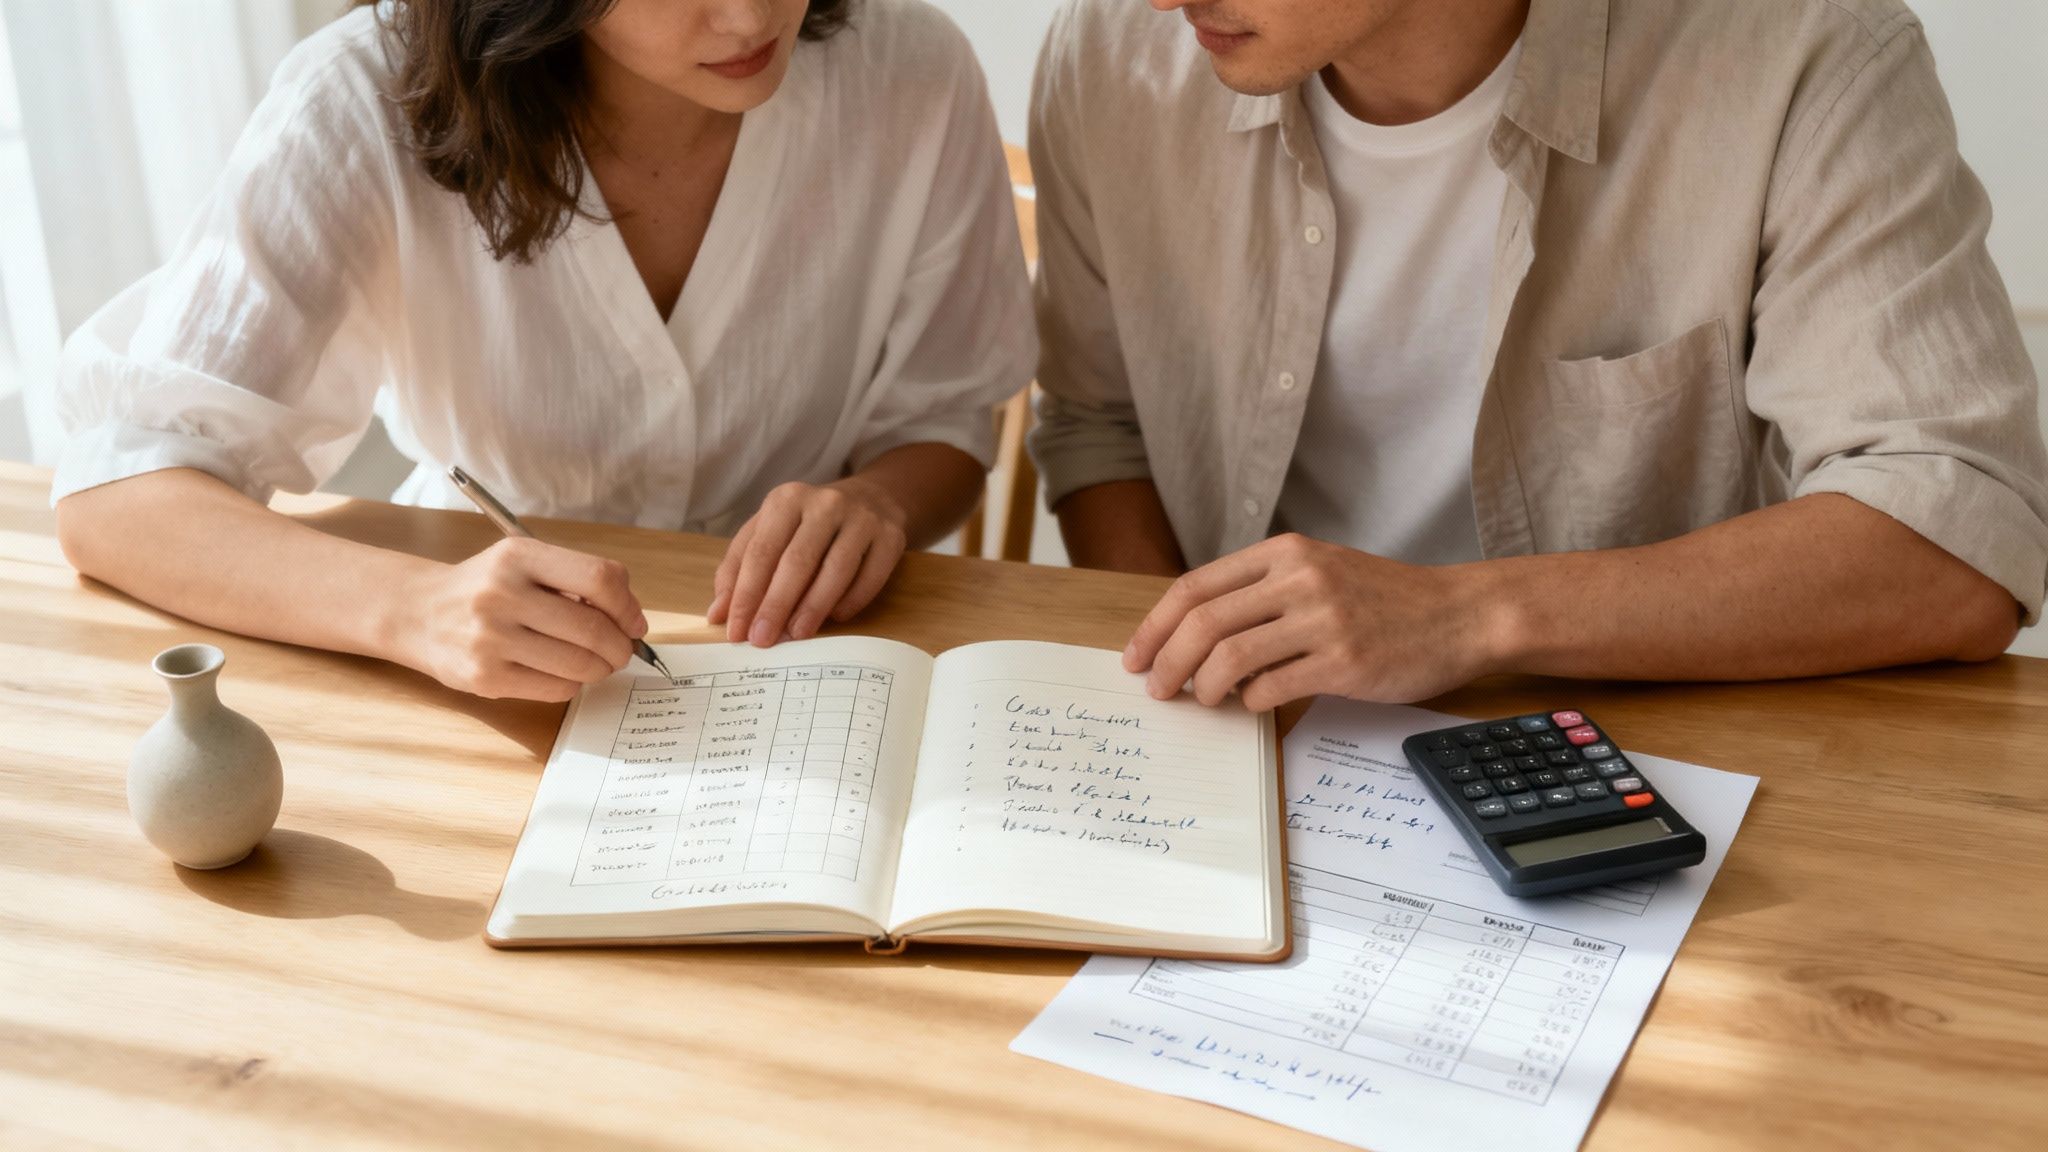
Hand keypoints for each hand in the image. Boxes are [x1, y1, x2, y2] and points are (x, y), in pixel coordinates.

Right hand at [397, 537, 645, 701]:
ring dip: (600, 669)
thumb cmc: (486, 587)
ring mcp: (490, 637)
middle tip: (622, 651)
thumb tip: (633, 621)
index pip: (599, 578)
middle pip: (593, 628)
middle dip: (620, 646)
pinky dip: (572, 684)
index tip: (633, 622)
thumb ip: (575, 580)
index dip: (627, 606)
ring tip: (596, 664)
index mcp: (519, 556)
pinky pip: (555, 688)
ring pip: (578, 664)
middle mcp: (502, 593)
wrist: (418, 613)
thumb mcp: (523, 563)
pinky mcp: (484, 676)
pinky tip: (563, 673)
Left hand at [706, 479, 907, 645]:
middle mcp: (825, 503)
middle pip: (797, 561)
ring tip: (796, 635)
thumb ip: (739, 568)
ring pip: (836, 569)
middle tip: (762, 640)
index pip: (760, 552)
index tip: (736, 631)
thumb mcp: (770, 532)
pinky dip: (852, 601)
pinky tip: (835, 618)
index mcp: (786, 499)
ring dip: (813, 608)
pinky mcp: (891, 536)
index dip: (746, 595)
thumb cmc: (808, 524)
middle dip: (776, 605)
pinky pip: (871, 576)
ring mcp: (862, 518)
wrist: (872, 499)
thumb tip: (718, 614)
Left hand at [1122, 533, 1507, 709]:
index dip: (1155, 625)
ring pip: (1230, 656)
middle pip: (1202, 621)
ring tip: (1203, 701)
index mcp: (1284, 552)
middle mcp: (1300, 578)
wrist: (1460, 614)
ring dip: (1204, 687)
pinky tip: (1253, 705)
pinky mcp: (1345, 661)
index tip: (1136, 656)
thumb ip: (1263, 593)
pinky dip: (1250, 702)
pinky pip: (1271, 688)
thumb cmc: (1385, 600)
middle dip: (1166, 661)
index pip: (1195, 586)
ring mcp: (1323, 619)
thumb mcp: (1320, 571)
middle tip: (1156, 689)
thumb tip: (1193, 638)